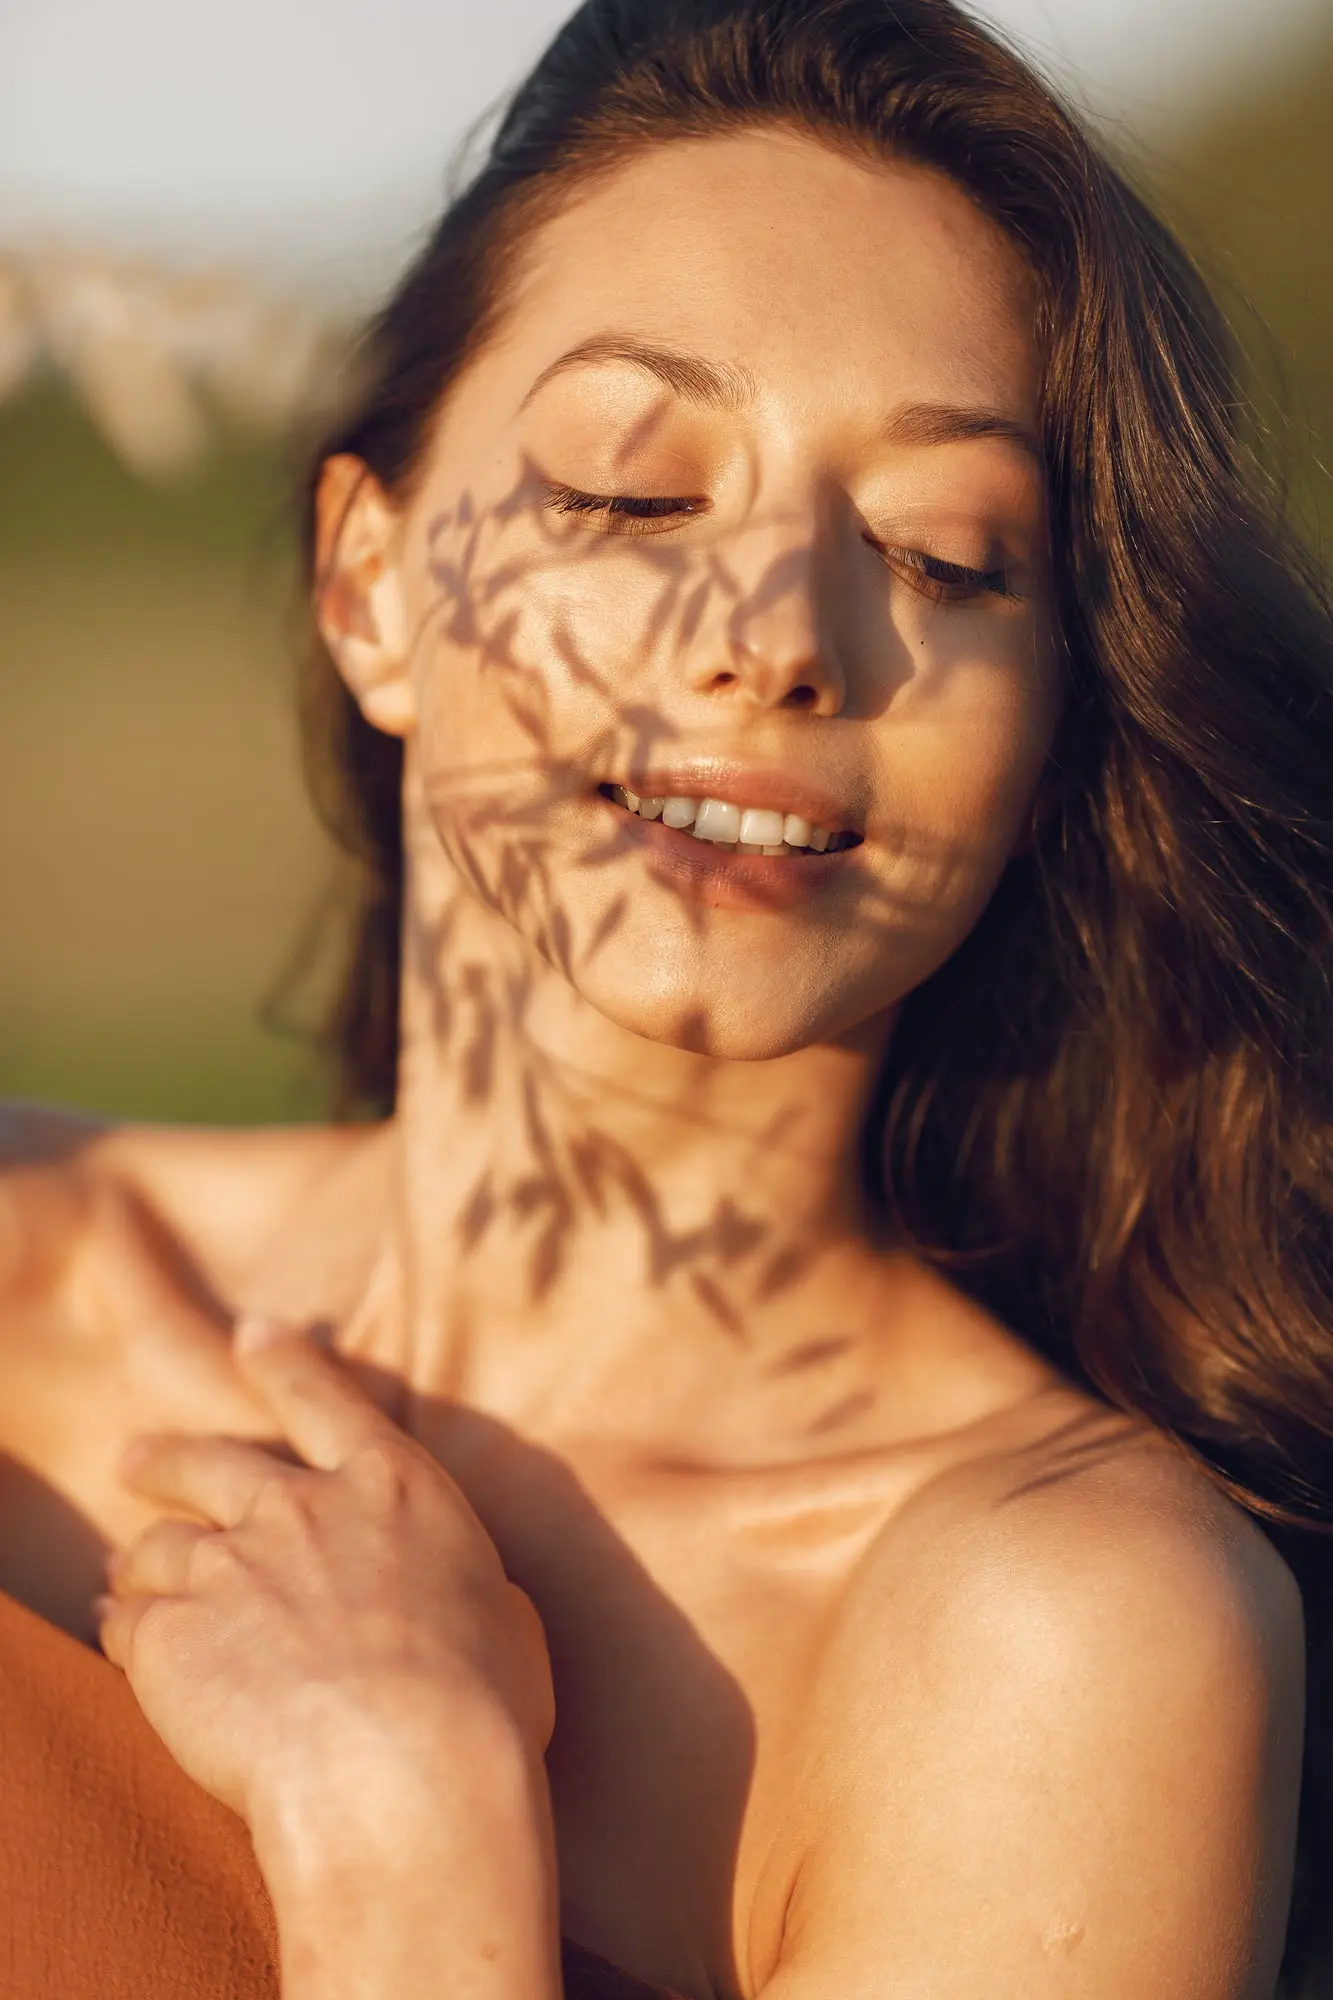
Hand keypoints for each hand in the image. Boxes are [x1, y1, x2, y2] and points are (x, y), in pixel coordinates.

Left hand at [96, 1318, 555, 1877]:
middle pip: (209, 1462)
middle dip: (166, 1458)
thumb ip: (472, 1591)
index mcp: (392, 1489)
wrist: (402, 1773)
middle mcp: (300, 1510)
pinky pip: (129, 1623)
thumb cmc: (481, 1708)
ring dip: (140, 1561)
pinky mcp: (170, 1637)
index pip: (325, 1400)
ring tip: (122, 1582)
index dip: (285, 1363)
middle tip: (134, 1461)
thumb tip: (472, 1603)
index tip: (254, 1335)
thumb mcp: (507, 1622)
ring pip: (159, 1547)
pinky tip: (118, 1643)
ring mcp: (228, 1568)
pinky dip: (122, 1629)